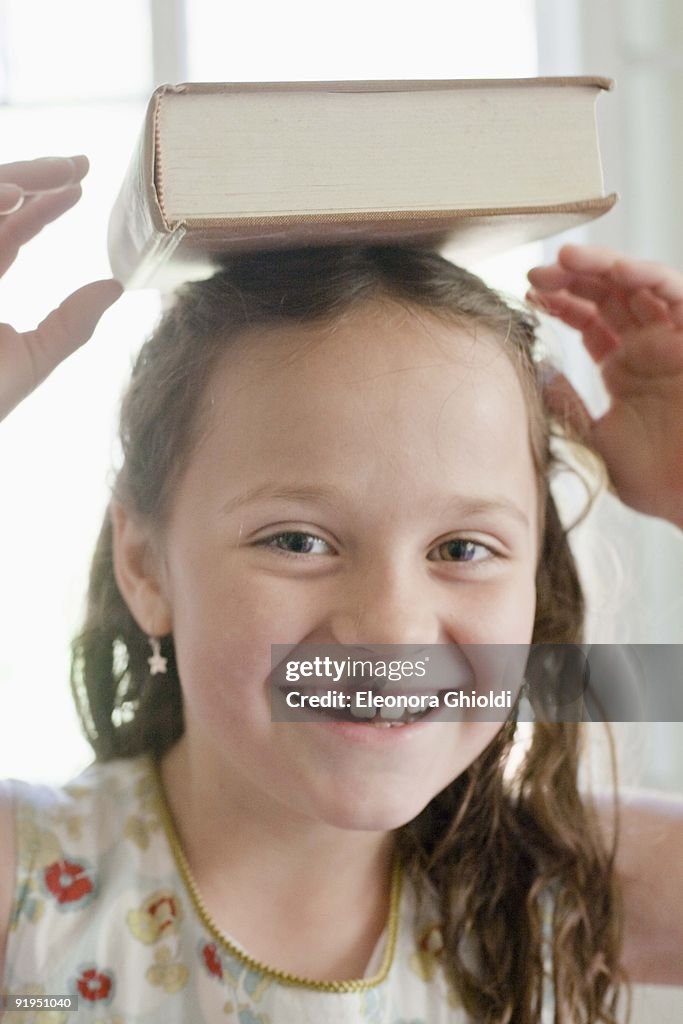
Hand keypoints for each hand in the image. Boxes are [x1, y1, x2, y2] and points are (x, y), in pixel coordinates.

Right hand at [0, 155, 121, 421]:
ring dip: (10, 182)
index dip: (44, 204)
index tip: (82, 185)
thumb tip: (114, 287)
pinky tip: (15, 198)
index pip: (9, 228)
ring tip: (58, 172)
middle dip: (32, 177)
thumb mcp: (33, 358)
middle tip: (79, 162)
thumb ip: (72, 324)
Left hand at [527, 244, 682, 528]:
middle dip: (572, 278)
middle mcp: (649, 348)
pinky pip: (677, 296)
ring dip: (604, 266)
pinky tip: (618, 271)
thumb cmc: (655, 480)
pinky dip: (650, 278)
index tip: (529, 295)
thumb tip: (539, 371)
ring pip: (639, 285)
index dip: (560, 303)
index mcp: (624, 368)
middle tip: (537, 273)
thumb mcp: (595, 438)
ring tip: (567, 258)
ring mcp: (675, 341)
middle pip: (609, 295)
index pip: (589, 321)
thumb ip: (568, 404)